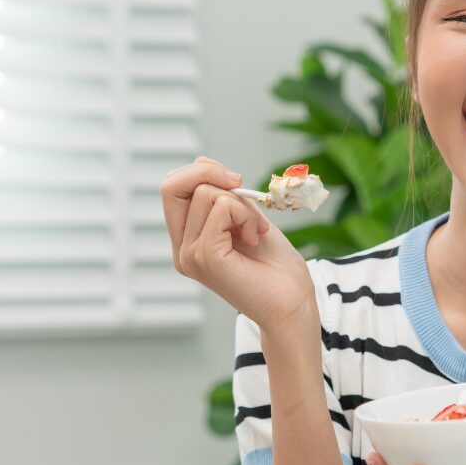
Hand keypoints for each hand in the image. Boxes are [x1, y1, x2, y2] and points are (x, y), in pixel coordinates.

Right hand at [160, 156, 314, 325]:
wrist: (294, 303)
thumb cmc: (276, 267)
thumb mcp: (246, 217)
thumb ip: (223, 194)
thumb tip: (201, 161)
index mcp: (187, 241)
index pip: (171, 189)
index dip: (199, 172)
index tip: (234, 182)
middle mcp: (182, 250)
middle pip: (172, 186)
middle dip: (210, 174)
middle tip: (241, 187)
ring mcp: (189, 255)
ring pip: (205, 194)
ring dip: (241, 204)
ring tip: (255, 231)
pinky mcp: (204, 257)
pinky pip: (221, 207)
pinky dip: (245, 214)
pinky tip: (255, 237)